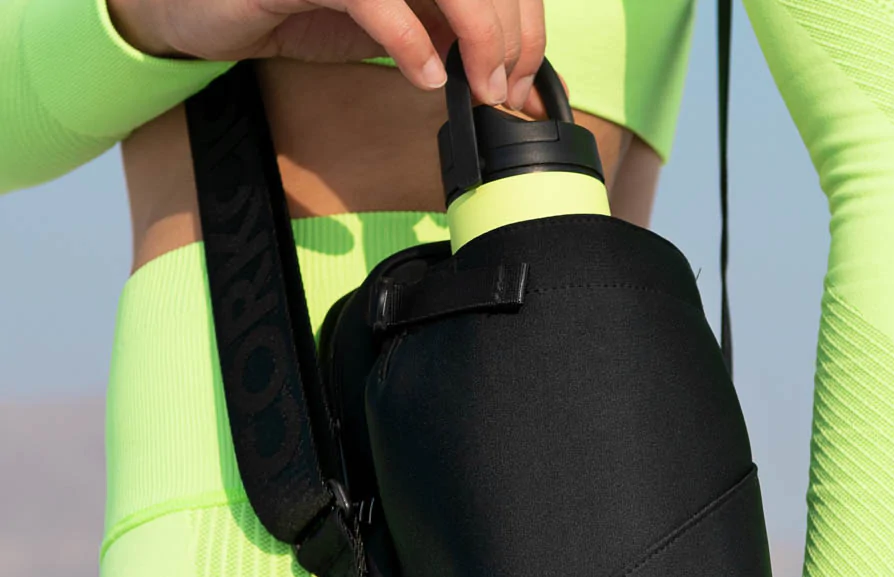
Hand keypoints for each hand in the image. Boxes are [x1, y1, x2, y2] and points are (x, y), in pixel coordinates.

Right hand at [107, 0, 545, 109]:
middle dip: (510, 34)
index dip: (525, 21)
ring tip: (481, 85)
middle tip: (507, 90)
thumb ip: (441, 31)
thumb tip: (503, 72)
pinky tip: (425, 78)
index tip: (526, 79)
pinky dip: (410, 41)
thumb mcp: (388, 19)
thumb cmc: (298, 2)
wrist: (206, 0)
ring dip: (478, 33)